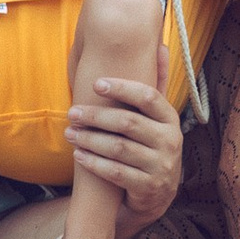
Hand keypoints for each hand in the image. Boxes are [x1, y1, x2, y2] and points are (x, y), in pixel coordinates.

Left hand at [66, 44, 182, 238]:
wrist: (158, 193)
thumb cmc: (150, 145)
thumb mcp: (157, 118)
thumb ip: (157, 84)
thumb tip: (161, 45)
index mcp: (170, 119)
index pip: (149, 97)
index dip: (123, 88)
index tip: (96, 82)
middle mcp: (170, 140)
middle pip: (128, 123)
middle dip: (96, 116)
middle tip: (72, 112)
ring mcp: (161, 165)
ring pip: (119, 149)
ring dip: (90, 140)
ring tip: (69, 133)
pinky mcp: (148, 187)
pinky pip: (116, 173)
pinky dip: (94, 163)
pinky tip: (78, 155)